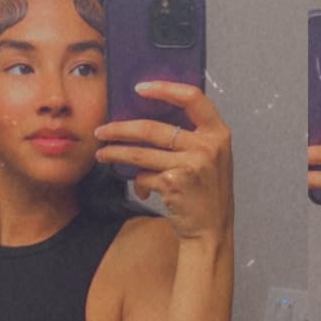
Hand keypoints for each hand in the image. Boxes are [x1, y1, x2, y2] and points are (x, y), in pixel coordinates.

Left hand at [95, 84, 232, 243]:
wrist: (211, 232)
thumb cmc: (207, 194)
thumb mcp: (211, 159)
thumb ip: (193, 136)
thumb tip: (150, 117)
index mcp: (218, 134)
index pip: (192, 98)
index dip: (165, 88)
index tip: (140, 88)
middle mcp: (206, 147)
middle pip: (154, 128)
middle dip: (121, 129)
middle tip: (102, 131)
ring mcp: (190, 165)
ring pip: (141, 153)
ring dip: (116, 153)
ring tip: (102, 154)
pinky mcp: (173, 184)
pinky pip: (145, 176)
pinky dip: (139, 183)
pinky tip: (141, 189)